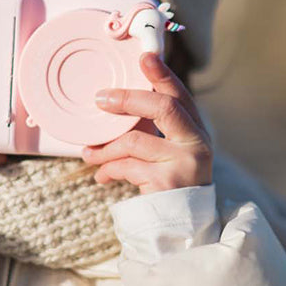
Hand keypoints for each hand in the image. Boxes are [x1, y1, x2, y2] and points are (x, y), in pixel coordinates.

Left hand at [81, 51, 212, 194]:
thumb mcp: (164, 153)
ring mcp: (185, 163)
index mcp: (195, 129)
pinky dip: (109, 170)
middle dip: (127, 99)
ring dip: (106, 148)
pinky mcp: (168, 183)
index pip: (180, 94)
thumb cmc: (169, 184)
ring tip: (89, 153)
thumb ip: (149, 130)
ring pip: (135, 140)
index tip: (144, 56)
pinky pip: (127, 166)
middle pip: (163, 107)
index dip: (162, 73)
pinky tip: (102, 176)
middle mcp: (196, 143)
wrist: (182, 229)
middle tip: (99, 99)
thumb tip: (111, 105)